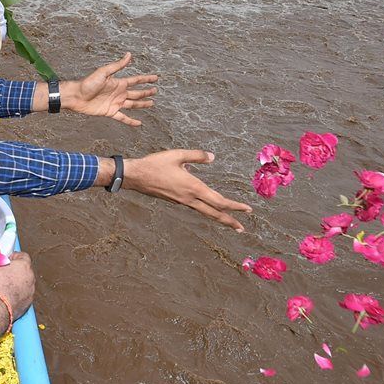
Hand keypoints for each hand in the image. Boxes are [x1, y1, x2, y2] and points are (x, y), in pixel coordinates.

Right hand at [0, 240, 34, 319]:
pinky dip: (18, 294)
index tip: (6, 261)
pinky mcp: (28, 302)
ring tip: (5, 285)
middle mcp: (30, 277)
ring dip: (18, 282)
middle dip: (15, 270)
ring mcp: (31, 290)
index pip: (23, 256)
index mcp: (24, 265)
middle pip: (25, 269)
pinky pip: (25, 295)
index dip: (13, 257)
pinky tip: (8, 295)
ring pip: (26, 282)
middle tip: (4, 273)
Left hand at [62, 52, 157, 126]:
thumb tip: (129, 55)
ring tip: (151, 104)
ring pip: (133, 104)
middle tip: (155, 91)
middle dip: (146, 92)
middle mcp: (119, 93)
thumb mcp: (104, 72)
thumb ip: (117, 65)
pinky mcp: (110, 112)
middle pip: (137, 93)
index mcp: (119, 83)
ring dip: (142, 104)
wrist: (77, 96)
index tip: (156, 77)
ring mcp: (115, 103)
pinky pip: (123, 117)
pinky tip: (138, 123)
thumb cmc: (88, 83)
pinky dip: (131, 121)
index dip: (146, 79)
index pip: (136, 80)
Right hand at [123, 150, 252, 231]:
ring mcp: (182, 201)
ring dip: (219, 217)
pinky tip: (209, 208)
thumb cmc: (155, 164)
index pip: (219, 201)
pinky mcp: (176, 200)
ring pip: (205, 212)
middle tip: (242, 228)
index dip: (234, 206)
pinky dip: (207, 210)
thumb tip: (212, 157)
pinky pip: (196, 207)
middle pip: (214, 213)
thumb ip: (197, 156)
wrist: (136, 176)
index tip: (247, 209)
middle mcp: (189, 198)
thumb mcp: (178, 155)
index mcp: (193, 187)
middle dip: (229, 221)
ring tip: (230, 222)